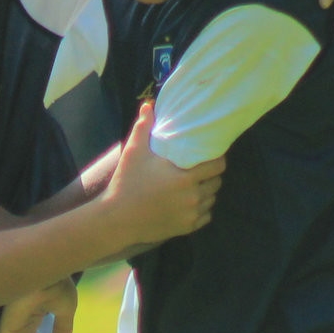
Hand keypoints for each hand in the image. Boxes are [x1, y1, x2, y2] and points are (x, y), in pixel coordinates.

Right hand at [102, 102, 224, 243]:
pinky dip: (201, 209)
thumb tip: (147, 104)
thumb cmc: (125, 183)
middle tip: (201, 169)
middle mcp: (192, 197)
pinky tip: (190, 202)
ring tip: (196, 184)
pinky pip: (205, 216)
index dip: (217, 159)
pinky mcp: (186, 228)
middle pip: (216, 183)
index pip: (217, 166)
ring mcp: (190, 214)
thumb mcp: (133, 152)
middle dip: (211, 175)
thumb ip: (143, 127)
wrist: (116, 220)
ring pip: (211, 200)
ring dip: (207, 192)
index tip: (210, 155)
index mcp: (185, 178)